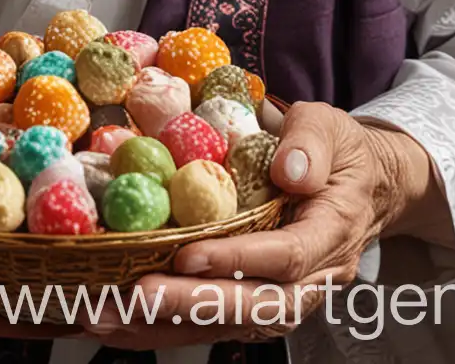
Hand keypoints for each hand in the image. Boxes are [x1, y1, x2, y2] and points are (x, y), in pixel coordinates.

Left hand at [0, 100, 453, 346]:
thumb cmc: (337, 148)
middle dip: (185, 307)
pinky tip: (97, 319)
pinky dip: (150, 326)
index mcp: (328, 234)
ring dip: (155, 328)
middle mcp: (304, 282)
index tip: (186, 255)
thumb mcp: (332, 127)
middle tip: (129, 298)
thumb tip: (292, 166)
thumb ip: (312, 142)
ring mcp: (275, 299)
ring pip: (216, 326)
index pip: (284, 258)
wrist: (360, 185)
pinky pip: (200, 322)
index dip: (235, 260)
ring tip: (94, 316)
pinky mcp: (245, 304)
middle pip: (246, 308)